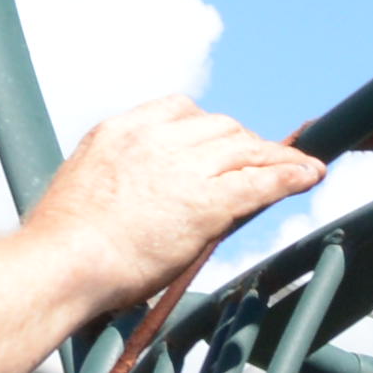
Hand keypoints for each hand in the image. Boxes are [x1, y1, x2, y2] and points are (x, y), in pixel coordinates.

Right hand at [27, 96, 322, 323]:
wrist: (62, 263)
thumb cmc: (62, 246)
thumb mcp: (86, 187)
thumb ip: (119, 180)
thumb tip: (139, 200)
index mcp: (121, 131)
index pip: (179, 109)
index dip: (207, 127)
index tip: (219, 143)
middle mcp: (155, 138)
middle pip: (220, 126)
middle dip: (244, 144)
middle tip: (261, 162)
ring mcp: (184, 167)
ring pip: (246, 148)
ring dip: (276, 157)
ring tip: (300, 167)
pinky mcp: (208, 202)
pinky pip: (262, 180)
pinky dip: (291, 175)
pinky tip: (310, 175)